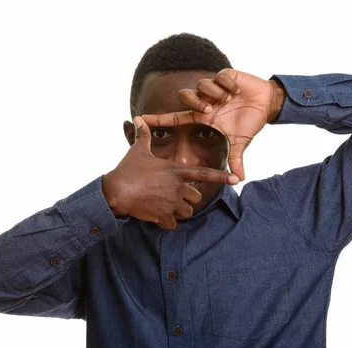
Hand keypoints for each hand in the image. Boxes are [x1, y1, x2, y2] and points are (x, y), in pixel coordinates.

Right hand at [102, 117, 239, 229]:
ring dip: (179, 212)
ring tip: (164, 207)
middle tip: (171, 196)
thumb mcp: (138, 150)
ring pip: (187, 212)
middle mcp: (178, 187)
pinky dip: (167, 223)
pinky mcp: (164, 216)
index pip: (204, 173)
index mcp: (176, 170)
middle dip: (187, 198)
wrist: (116, 191)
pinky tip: (157, 218)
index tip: (235, 180)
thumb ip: (144, 136)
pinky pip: (173, 224)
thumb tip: (139, 119)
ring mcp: (172, 202)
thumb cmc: (127, 170)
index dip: (221, 177)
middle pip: (196, 197)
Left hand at [139, 69, 285, 180]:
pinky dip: (228, 85)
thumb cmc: (250, 122)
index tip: (139, 119)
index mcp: (204, 116)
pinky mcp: (225, 76)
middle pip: (185, 96)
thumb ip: (236, 158)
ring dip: (216, 94)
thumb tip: (239, 180)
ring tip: (230, 100)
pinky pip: (219, 77)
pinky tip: (237, 91)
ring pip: (202, 85)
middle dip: (196, 102)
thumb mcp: (240, 142)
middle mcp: (205, 101)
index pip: (176, 118)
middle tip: (211, 109)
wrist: (266, 103)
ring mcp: (214, 88)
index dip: (158, 119)